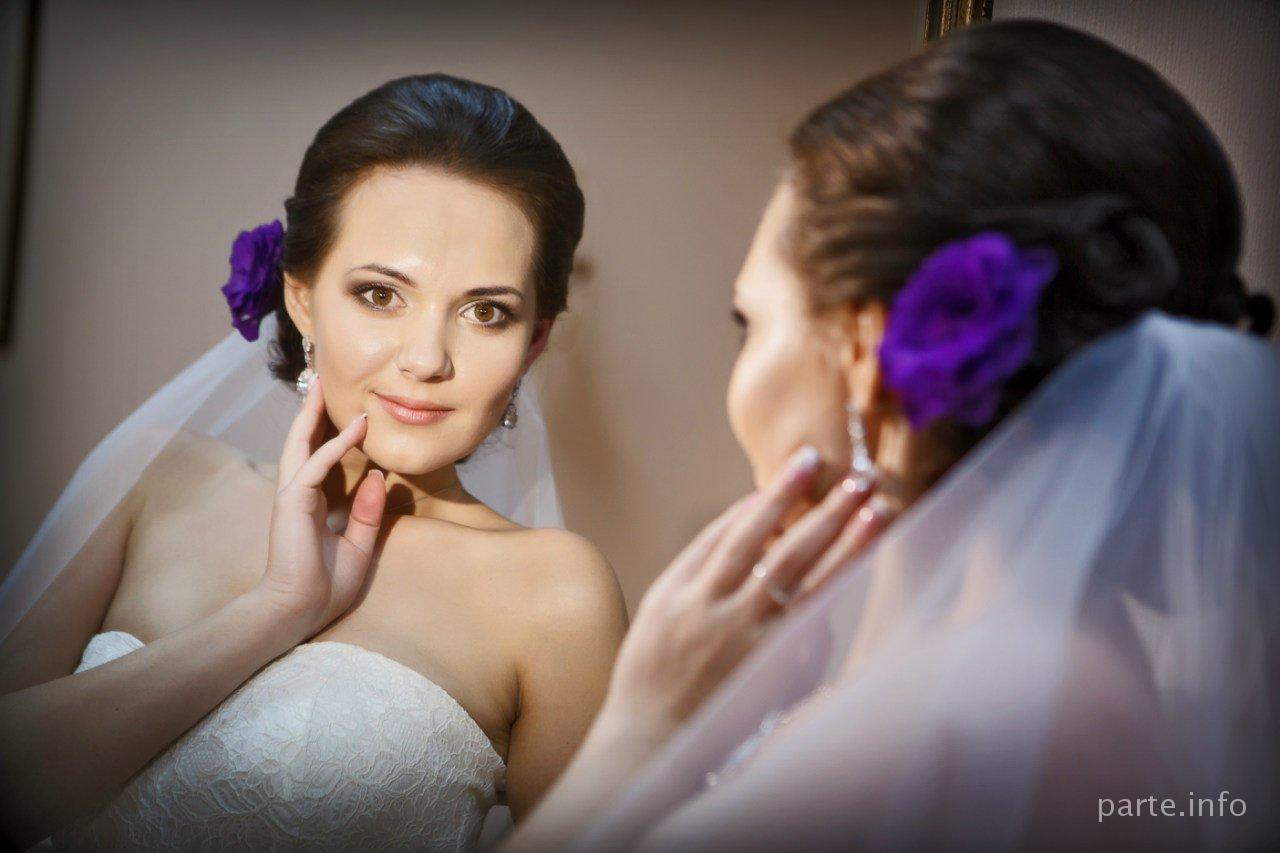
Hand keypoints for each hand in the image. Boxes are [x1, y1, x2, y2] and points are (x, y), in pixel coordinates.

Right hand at [249, 378, 386, 642]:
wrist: (300, 612)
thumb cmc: (325, 586)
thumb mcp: (359, 545)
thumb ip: (367, 512)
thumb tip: (377, 477)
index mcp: (310, 503)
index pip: (318, 458)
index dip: (329, 433)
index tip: (346, 412)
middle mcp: (298, 494)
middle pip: (304, 441)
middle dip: (313, 411)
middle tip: (323, 380)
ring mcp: (292, 495)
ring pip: (302, 443)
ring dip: (315, 413)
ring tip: (324, 384)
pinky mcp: (292, 502)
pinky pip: (317, 464)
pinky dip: (336, 444)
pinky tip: (357, 427)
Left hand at [598, 446, 892, 743]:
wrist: (650, 736)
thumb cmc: (726, 716)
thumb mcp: (779, 688)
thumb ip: (807, 639)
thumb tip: (826, 583)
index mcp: (772, 651)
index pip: (822, 586)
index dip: (854, 546)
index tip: (882, 514)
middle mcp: (737, 624)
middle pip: (791, 555)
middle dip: (829, 514)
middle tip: (860, 480)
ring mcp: (697, 605)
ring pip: (744, 537)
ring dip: (780, 496)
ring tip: (809, 462)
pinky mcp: (665, 594)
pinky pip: (706, 544)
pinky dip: (734, 519)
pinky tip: (756, 498)